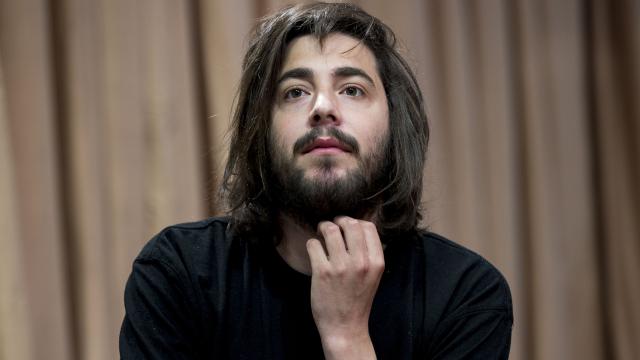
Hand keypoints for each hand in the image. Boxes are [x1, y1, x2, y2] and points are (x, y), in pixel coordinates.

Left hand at [306, 216, 384, 358]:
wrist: (345, 327)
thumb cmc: (358, 300)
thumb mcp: (373, 275)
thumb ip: (368, 253)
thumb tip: (356, 227)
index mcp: (376, 262)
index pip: (368, 226)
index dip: (355, 221)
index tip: (346, 226)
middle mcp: (361, 262)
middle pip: (350, 223)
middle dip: (338, 220)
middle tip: (331, 227)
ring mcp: (341, 267)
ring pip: (330, 229)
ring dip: (323, 228)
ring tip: (320, 234)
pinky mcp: (322, 272)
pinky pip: (314, 244)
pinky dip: (312, 244)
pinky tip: (314, 251)